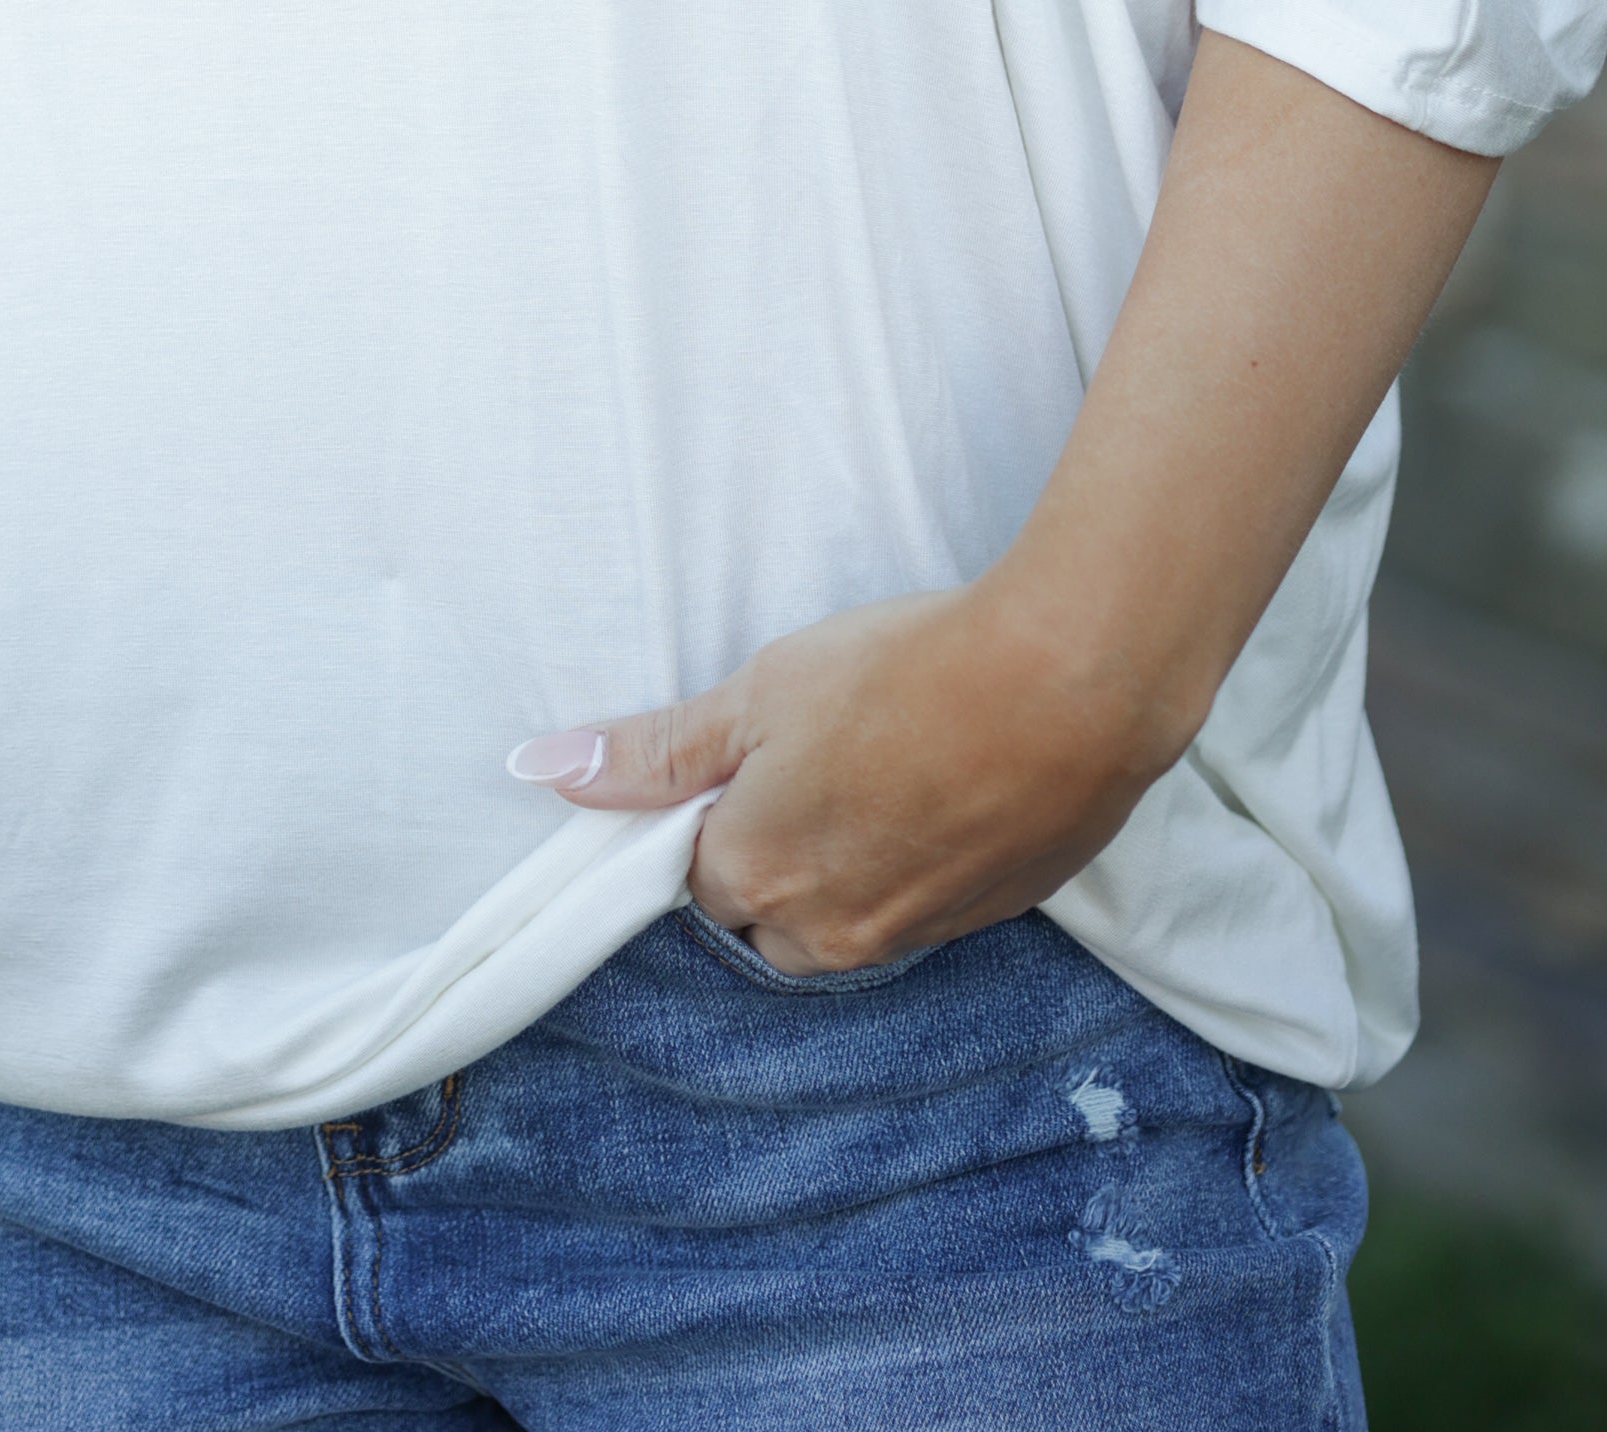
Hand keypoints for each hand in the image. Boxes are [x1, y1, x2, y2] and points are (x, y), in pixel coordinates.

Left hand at [508, 575, 1175, 974]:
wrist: (1067, 681)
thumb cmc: (902, 672)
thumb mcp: (760, 690)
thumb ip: (655, 750)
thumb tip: (539, 771)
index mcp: (753, 874)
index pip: (693, 869)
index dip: (716, 803)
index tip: (751, 748)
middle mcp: (825, 932)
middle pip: (765, 909)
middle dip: (775, 846)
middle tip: (818, 750)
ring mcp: (910, 934)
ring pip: (842, 917)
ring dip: (846, 859)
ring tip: (886, 761)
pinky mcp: (983, 920)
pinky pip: (918, 908)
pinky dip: (918, 860)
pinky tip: (943, 784)